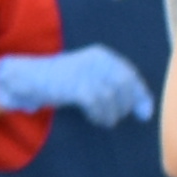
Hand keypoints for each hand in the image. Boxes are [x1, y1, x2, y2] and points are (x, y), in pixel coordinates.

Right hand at [0, 43, 151, 124]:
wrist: (31, 78)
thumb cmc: (63, 83)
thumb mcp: (90, 79)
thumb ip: (113, 89)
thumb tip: (143, 110)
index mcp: (103, 56)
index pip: (130, 74)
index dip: (140, 95)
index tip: (145, 114)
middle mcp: (97, 60)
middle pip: (124, 84)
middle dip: (125, 105)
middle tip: (116, 117)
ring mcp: (86, 71)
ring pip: (111, 96)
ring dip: (111, 113)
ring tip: (103, 120)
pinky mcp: (75, 85)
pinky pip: (96, 102)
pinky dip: (99, 114)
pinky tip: (94, 118)